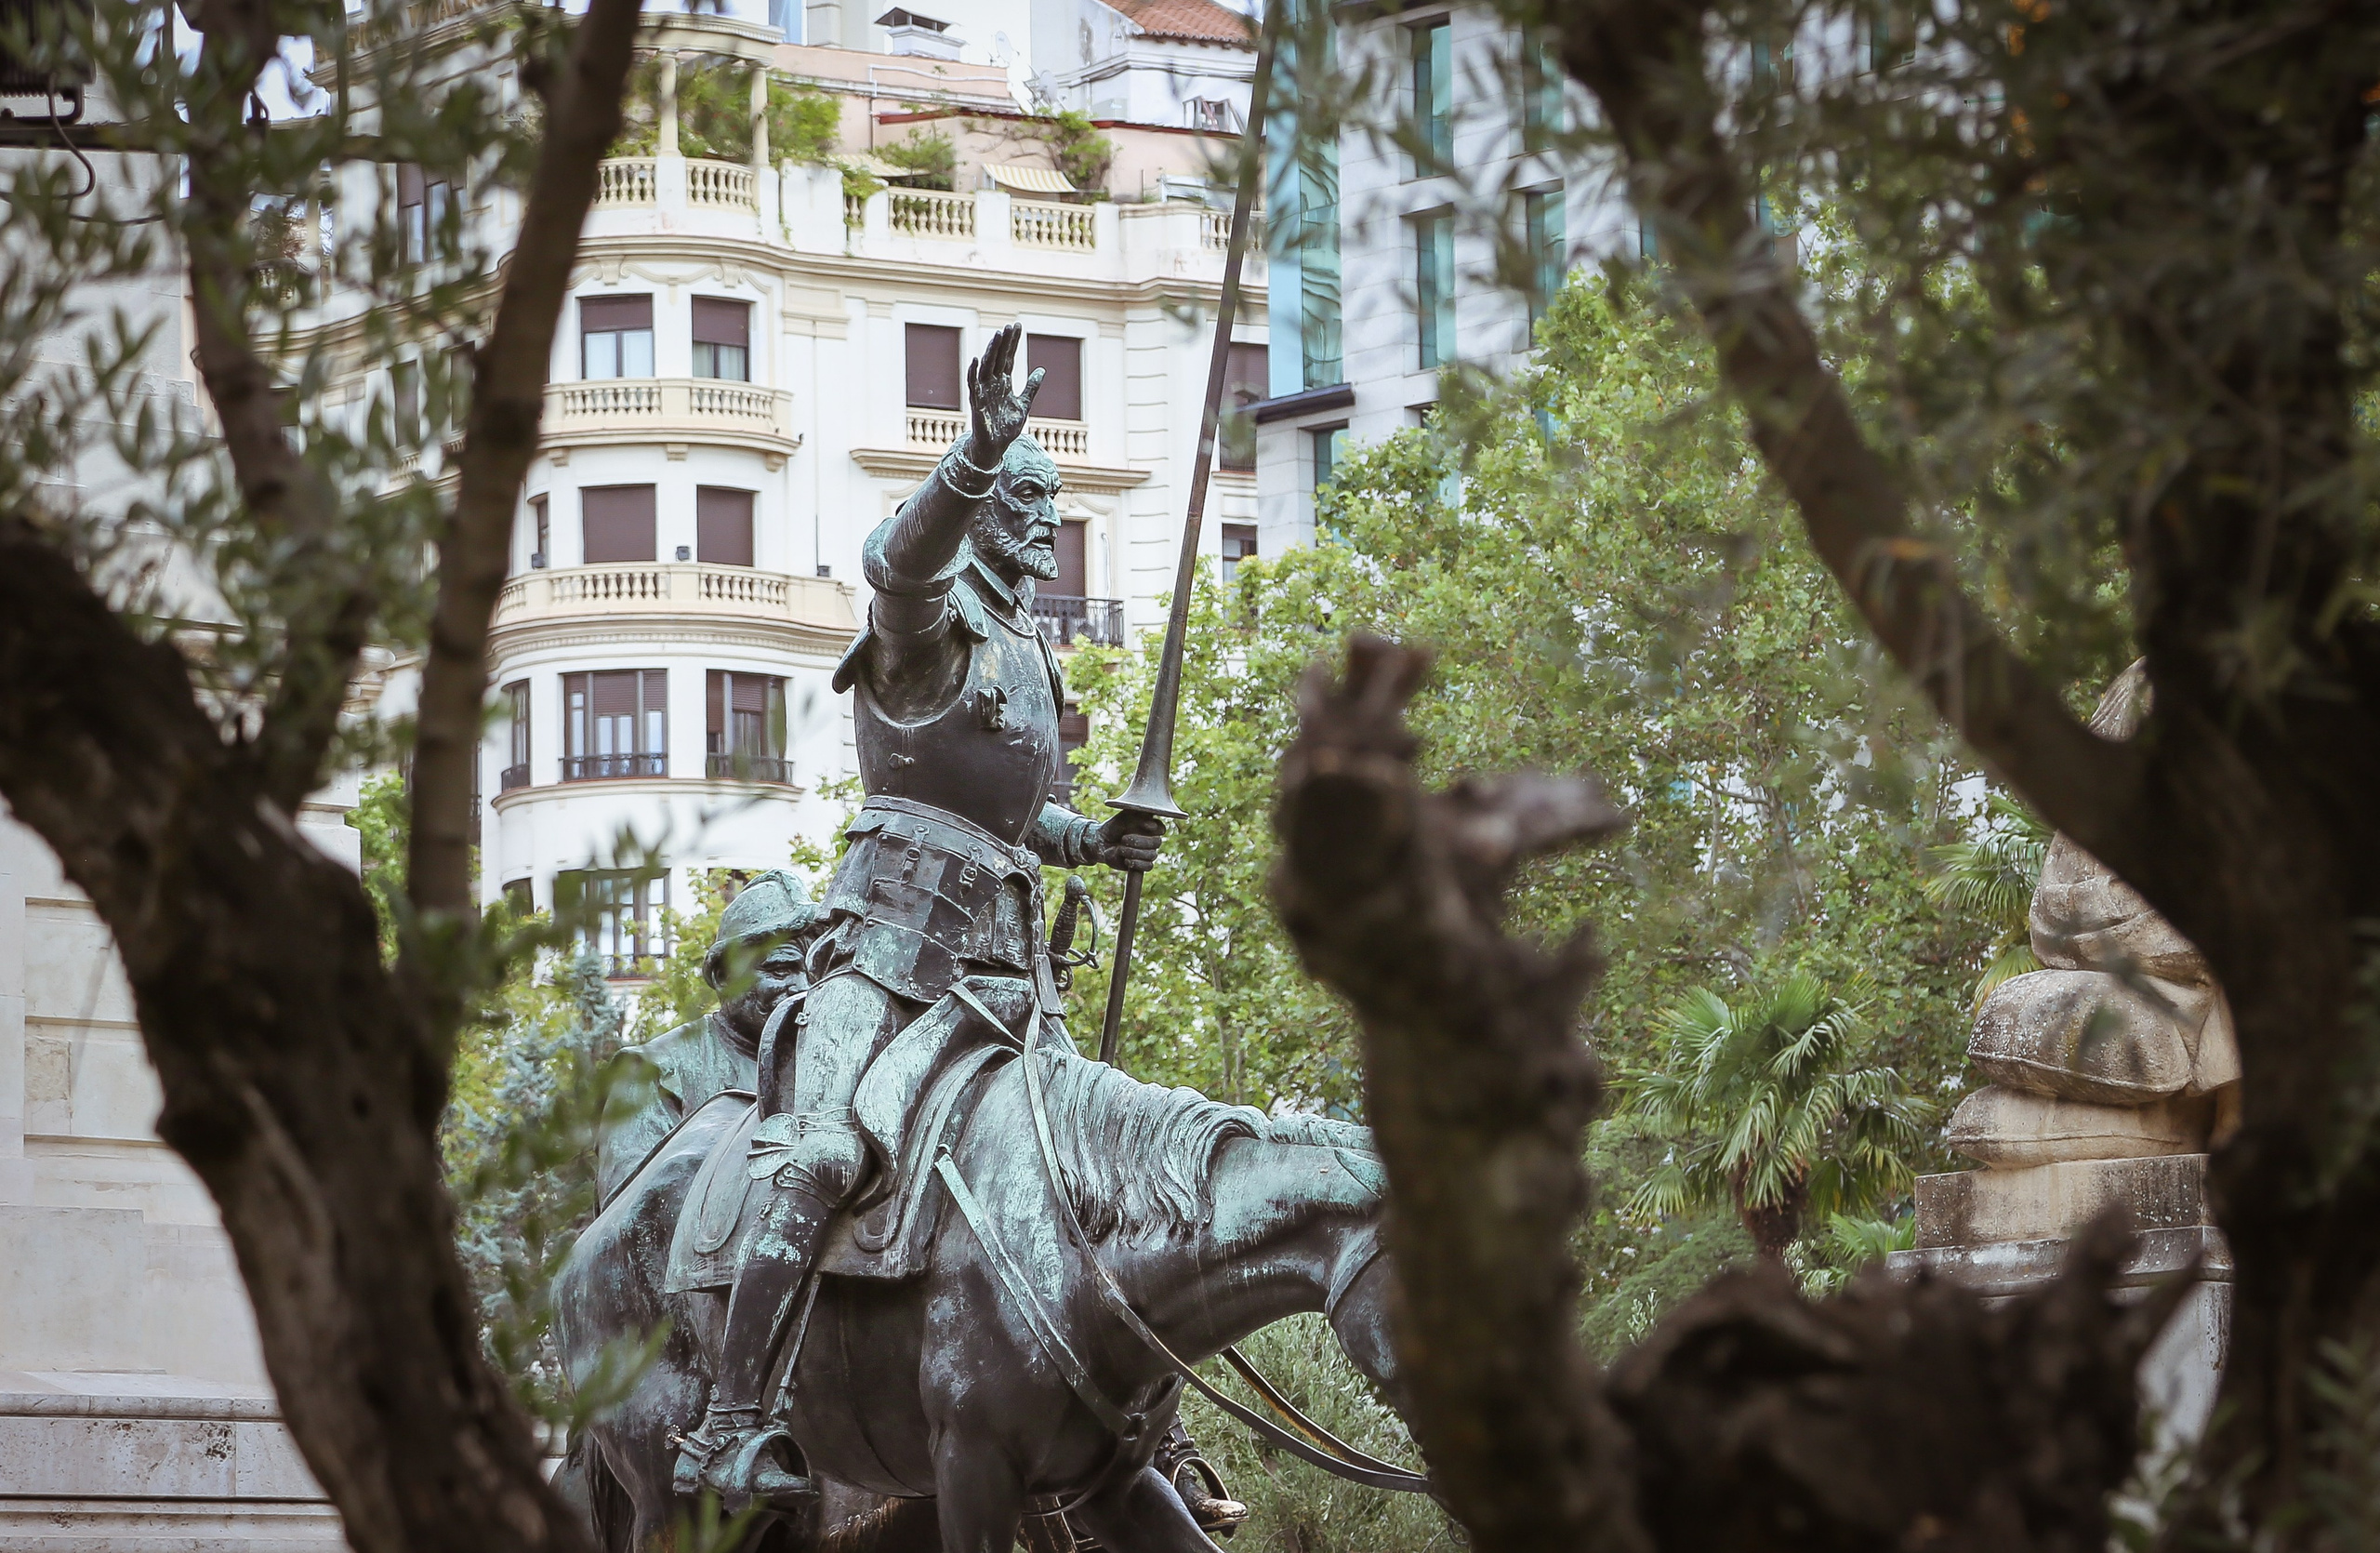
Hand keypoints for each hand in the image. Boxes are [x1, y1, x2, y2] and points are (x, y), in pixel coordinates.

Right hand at [965, 322, 1044, 467]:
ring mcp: (984, 391)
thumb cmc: (1007, 427)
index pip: (1009, 357)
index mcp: (1005, 383)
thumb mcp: (1024, 405)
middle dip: (1004, 341)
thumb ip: (1032, 388)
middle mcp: (993, 383)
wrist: (996, 447)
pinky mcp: (976, 402)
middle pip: (999, 357)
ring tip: (997, 335)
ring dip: (991, 351)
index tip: (1018, 325)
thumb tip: (1042, 370)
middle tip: (1010, 325)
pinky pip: (973, 384)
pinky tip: (976, 360)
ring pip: (987, 366)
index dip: (1013, 342)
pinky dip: (973, 372)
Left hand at [1098, 810, 1164, 872]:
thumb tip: (1151, 824)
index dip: (1156, 828)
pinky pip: (1148, 866)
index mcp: (1149, 827)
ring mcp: (1146, 853)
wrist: (1102, 842)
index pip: (1161, 828)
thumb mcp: (1125, 816)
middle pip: (1157, 842)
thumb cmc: (1114, 827)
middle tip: (1123, 839)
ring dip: (1134, 852)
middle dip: (1140, 841)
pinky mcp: (1141, 865)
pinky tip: (1126, 860)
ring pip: (1152, 855)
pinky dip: (1137, 863)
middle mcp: (1150, 840)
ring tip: (1120, 849)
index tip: (1144, 826)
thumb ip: (1139, 816)